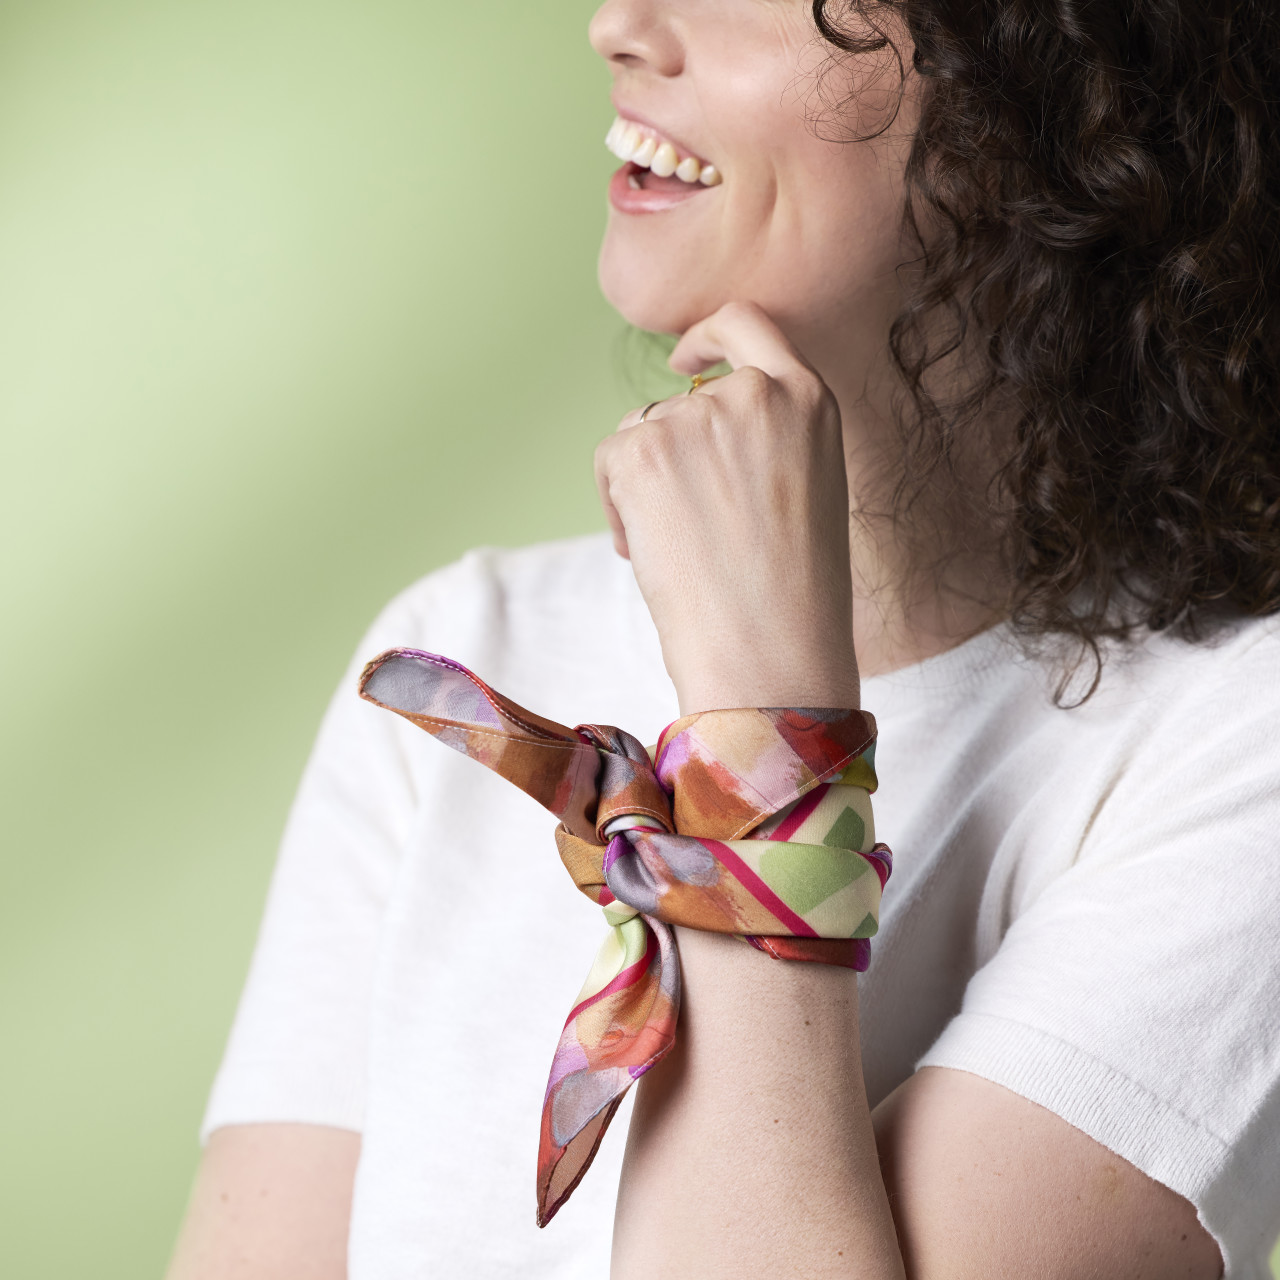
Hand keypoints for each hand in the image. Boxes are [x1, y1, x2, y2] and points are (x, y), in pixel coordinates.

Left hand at [594, 302, 858, 713]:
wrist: (773, 655)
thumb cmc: (795, 599)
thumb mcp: (807, 490)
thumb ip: (767, 441)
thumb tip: (692, 430)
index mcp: (811, 399)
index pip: (748, 327)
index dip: (708, 338)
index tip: (684, 360)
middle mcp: (756, 392)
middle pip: (682, 402)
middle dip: (671, 456)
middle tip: (692, 530)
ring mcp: (697, 417)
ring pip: (643, 433)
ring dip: (646, 485)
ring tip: (684, 552)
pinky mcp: (644, 448)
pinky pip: (611, 461)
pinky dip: (617, 506)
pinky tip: (650, 554)